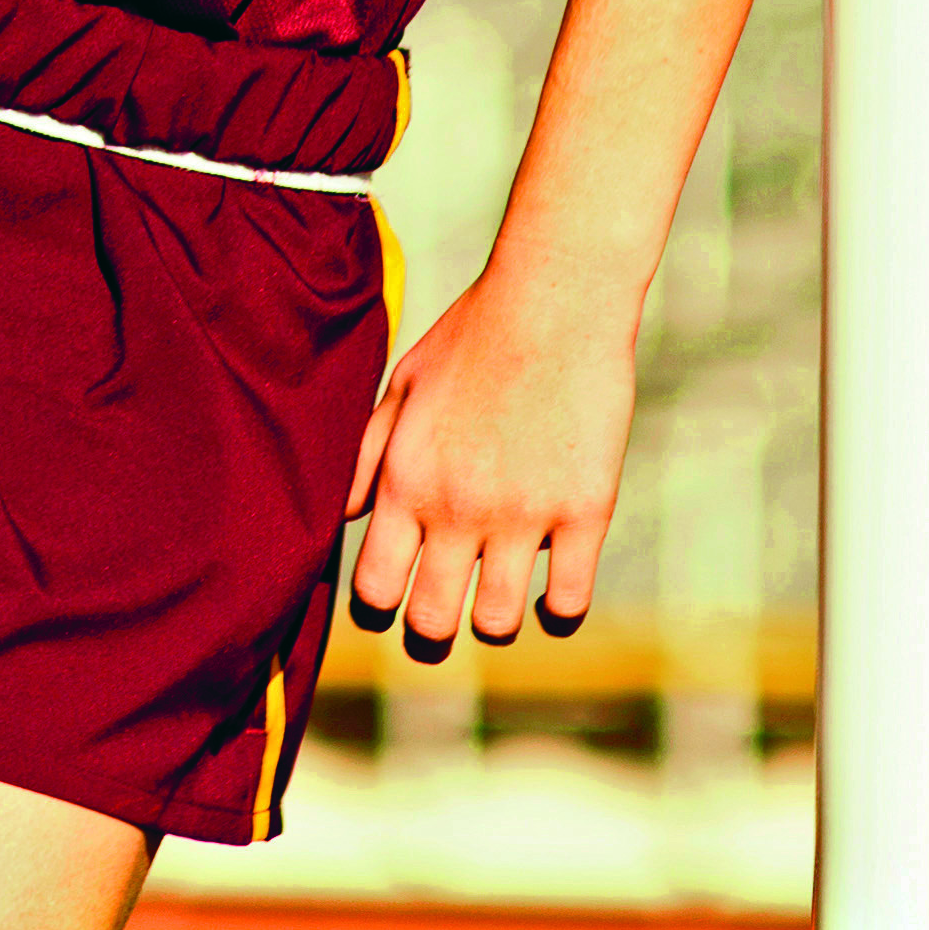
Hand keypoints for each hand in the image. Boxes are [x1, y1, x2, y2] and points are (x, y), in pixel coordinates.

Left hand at [341, 263, 636, 656]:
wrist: (554, 301)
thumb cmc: (471, 338)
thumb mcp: (400, 388)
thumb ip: (365, 457)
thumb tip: (342, 518)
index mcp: (405, 481)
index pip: (374, 588)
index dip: (379, 605)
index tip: (394, 596)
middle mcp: (457, 508)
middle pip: (431, 621)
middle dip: (432, 628)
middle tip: (444, 612)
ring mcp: (524, 515)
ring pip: (498, 623)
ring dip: (495, 617)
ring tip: (500, 590)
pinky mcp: (586, 512)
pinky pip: (570, 602)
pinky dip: (559, 608)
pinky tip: (554, 585)